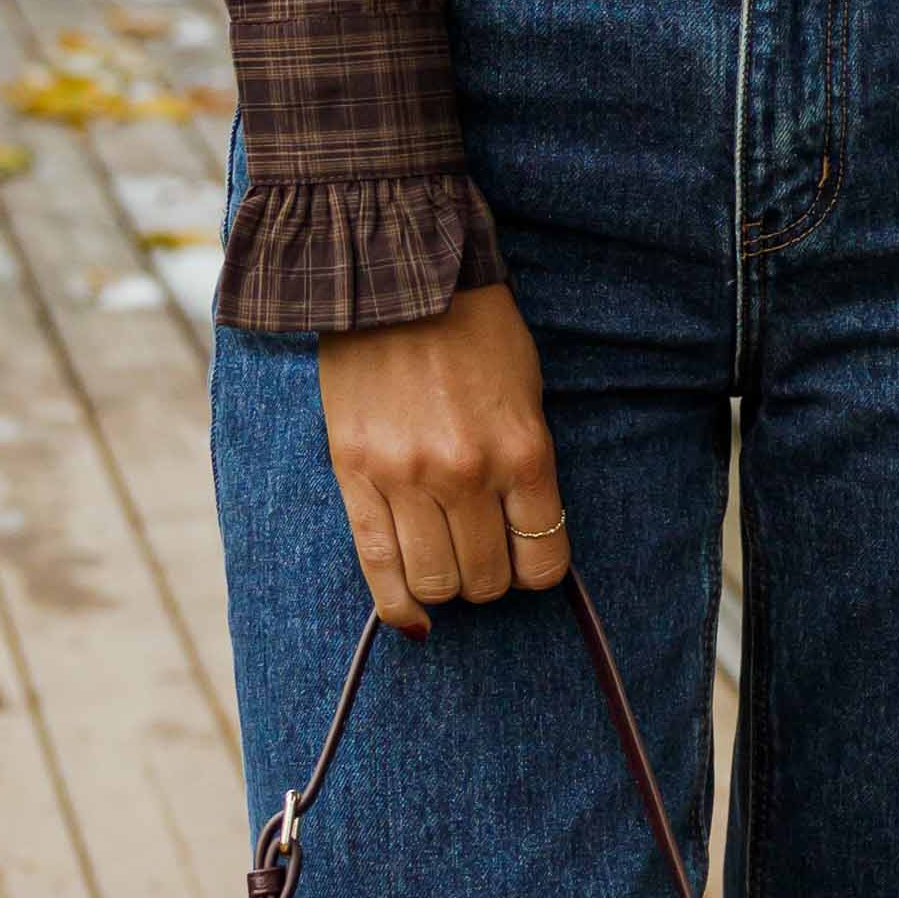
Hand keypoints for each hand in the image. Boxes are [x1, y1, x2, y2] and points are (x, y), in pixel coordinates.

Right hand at [315, 280, 572, 633]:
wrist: (396, 278)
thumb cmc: (474, 330)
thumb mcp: (526, 393)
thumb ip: (525, 467)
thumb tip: (521, 535)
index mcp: (522, 452)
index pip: (543, 559)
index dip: (536, 570)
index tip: (525, 558)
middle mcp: (466, 474)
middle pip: (486, 580)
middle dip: (489, 580)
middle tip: (481, 556)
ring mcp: (406, 477)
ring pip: (433, 582)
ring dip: (445, 587)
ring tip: (444, 565)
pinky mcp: (355, 474)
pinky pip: (376, 565)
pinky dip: (397, 603)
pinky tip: (410, 619)